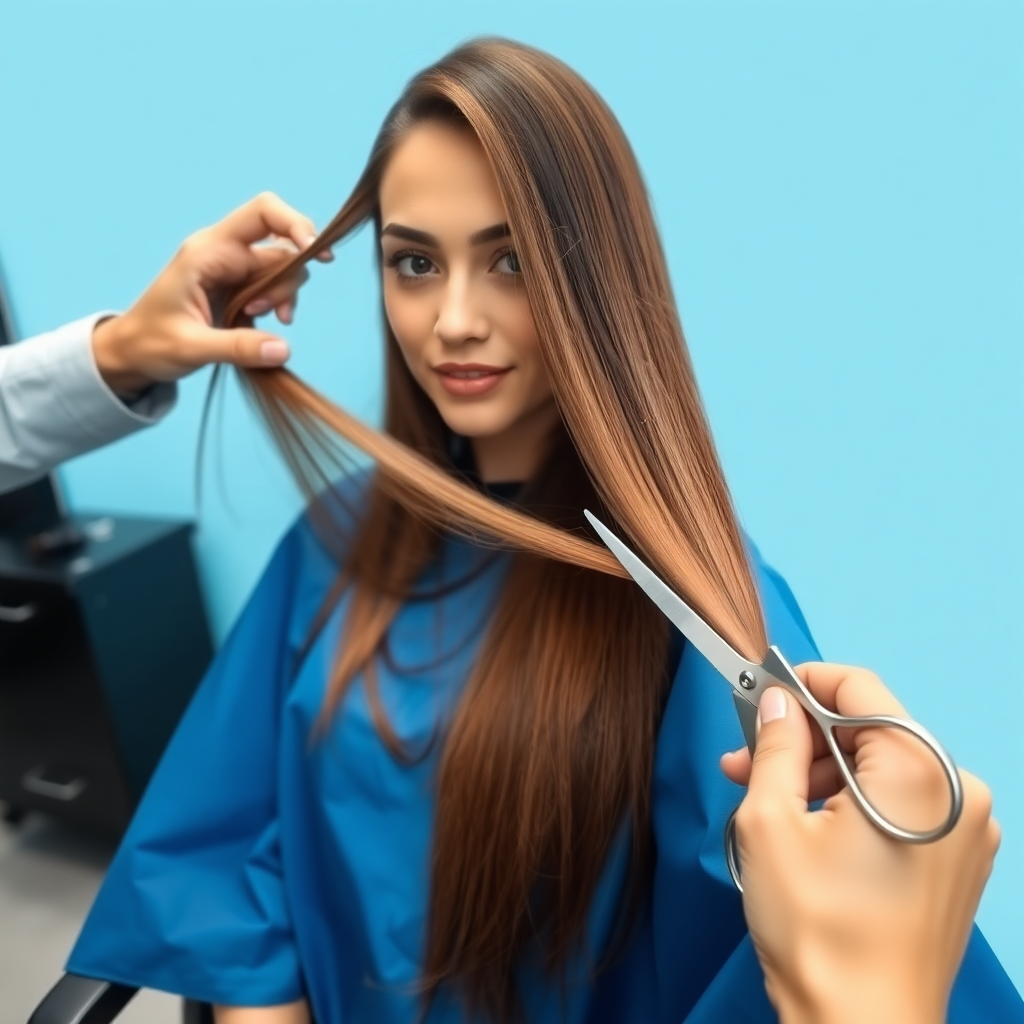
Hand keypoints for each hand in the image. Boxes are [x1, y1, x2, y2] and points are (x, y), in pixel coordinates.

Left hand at [91, 192, 331, 393]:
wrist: (132, 352)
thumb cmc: (151, 343)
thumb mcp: (191, 348)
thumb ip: (238, 348)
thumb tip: (284, 350)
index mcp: (208, 252)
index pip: (262, 213)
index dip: (295, 224)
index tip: (315, 254)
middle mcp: (224, 253)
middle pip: (282, 246)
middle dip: (289, 280)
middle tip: (277, 315)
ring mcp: (233, 270)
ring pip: (282, 268)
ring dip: (285, 295)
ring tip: (266, 321)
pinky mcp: (240, 288)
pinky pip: (274, 286)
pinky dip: (280, 304)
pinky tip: (267, 325)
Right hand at [720, 666, 999, 1023]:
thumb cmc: (818, 931)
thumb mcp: (770, 822)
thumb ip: (775, 746)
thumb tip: (776, 702)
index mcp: (920, 770)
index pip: (858, 686)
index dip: (800, 683)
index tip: (759, 697)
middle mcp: (960, 792)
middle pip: (870, 729)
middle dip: (802, 739)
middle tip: (745, 761)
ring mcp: (968, 832)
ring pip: (882, 769)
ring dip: (822, 774)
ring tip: (764, 801)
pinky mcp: (960, 863)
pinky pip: (902, 806)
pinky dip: (854, 805)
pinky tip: (808, 829)